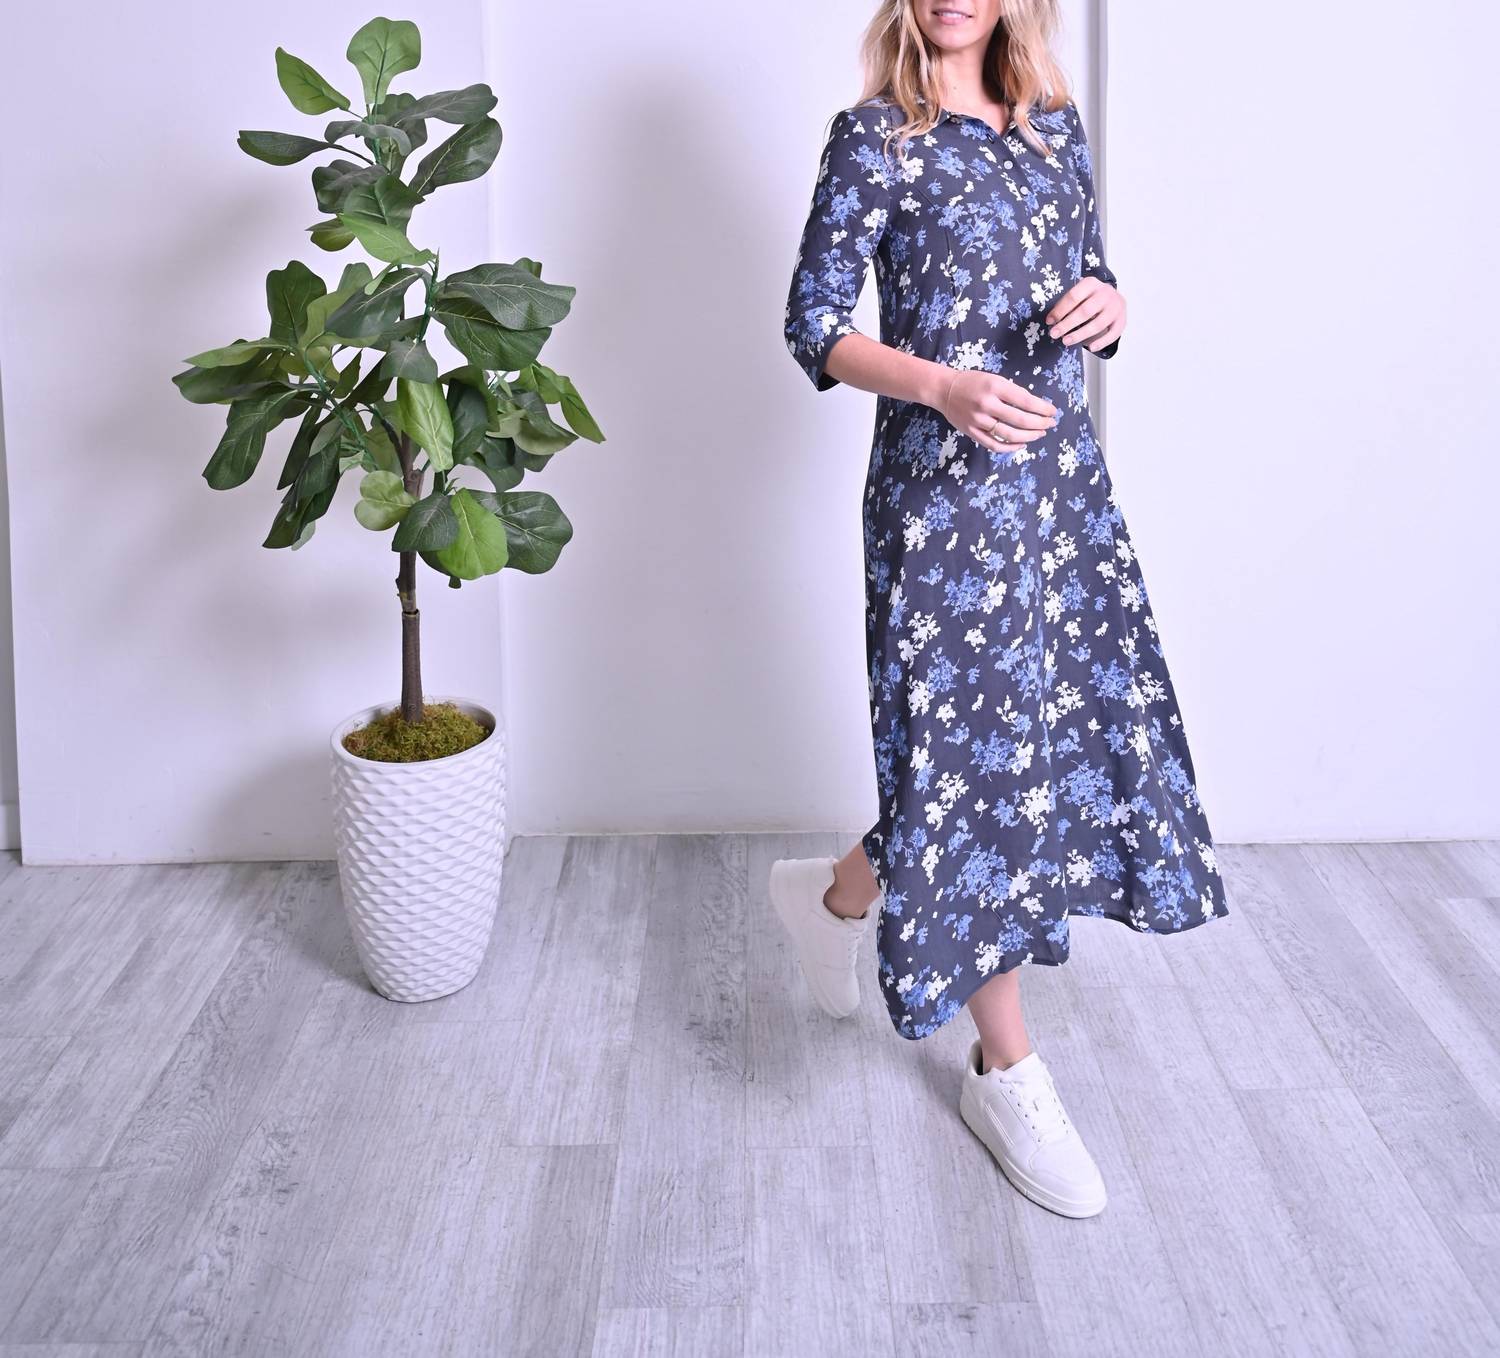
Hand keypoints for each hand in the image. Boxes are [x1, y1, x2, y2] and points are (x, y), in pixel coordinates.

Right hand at [937, 369, 1058, 453]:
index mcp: (995, 387)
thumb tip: (1035, 407)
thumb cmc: (973, 382)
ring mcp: (978, 421)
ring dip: (1029, 436)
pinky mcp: (972, 432)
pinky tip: (1021, 444)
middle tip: (1051, 424)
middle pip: (1021, 419)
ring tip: (1040, 433)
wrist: (944, 390)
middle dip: (1040, 423)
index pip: (1026, 401)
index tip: (1053, 411)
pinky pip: (994, 445)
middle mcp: (987, 404)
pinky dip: (1010, 447)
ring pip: (1010, 434)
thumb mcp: (995, 379)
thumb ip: (1012, 392)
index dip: (1043, 408)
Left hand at [1046, 277, 1125, 354]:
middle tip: (1054, 333)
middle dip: (1068, 324)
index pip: (1074, 296)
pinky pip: (1113, 333)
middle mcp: (1105, 293)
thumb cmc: (1091, 297)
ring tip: (1066, 341)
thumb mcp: (1080, 294)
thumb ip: (1068, 304)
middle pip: (1085, 311)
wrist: (1114, 297)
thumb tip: (1052, 320)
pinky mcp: (1122, 320)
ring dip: (1080, 334)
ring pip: (1098, 324)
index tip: (1050, 321)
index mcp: (1091, 284)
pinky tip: (1091, 347)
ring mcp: (1115, 307)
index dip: (1060, 310)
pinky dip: (1102, 342)